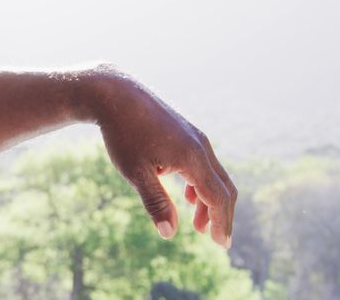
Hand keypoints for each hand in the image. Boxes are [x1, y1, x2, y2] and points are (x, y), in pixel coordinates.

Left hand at [91, 66, 236, 248]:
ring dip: (210, 201)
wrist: (116, 94)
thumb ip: (155, 202)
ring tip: (197, 224)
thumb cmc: (123, 133)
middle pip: (223, 187)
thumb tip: (169, 233)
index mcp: (192, 157)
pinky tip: (188, 195)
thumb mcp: (135, 172)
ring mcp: (196, 138)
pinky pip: (204, 164)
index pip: (217, 197)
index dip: (222, 223)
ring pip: (214, 175)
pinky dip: (201, 184)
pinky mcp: (187, 134)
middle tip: (217, 240)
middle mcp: (201, 146)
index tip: (221, 245)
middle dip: (222, 215)